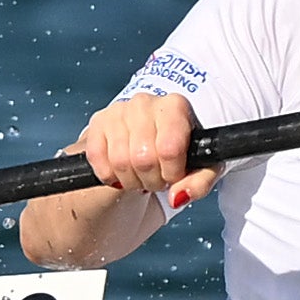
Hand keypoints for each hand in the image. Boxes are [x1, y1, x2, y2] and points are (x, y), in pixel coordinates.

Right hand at [77, 92, 217, 208]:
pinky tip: (123, 172)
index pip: (169, 150)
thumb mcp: (202, 169)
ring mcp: (118, 111)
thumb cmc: (181, 153)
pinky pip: (97, 158)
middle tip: (157, 179)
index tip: (174, 175)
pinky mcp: (97, 122)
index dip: (171, 173)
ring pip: (119, 162)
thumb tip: (177, 196)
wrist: (155, 142)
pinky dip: (110, 175)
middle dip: (152, 180)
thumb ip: (198, 184)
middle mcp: (144, 103)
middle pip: (143, 159)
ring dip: (131, 181)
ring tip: (141, 176)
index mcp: (175, 106)